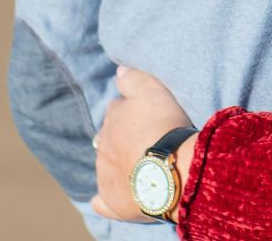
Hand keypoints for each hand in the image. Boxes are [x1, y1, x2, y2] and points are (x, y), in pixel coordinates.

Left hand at [91, 66, 195, 222]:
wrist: (169, 168)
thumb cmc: (163, 126)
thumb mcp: (151, 90)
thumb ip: (132, 78)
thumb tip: (119, 71)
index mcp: (111, 120)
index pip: (117, 111)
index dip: (133, 113)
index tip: (148, 116)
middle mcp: (102, 146)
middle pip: (110, 139)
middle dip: (122, 139)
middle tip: (146, 142)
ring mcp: (105, 174)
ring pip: (107, 166)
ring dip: (119, 164)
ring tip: (142, 166)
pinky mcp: (111, 200)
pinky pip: (102, 200)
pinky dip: (105, 198)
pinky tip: (114, 195)